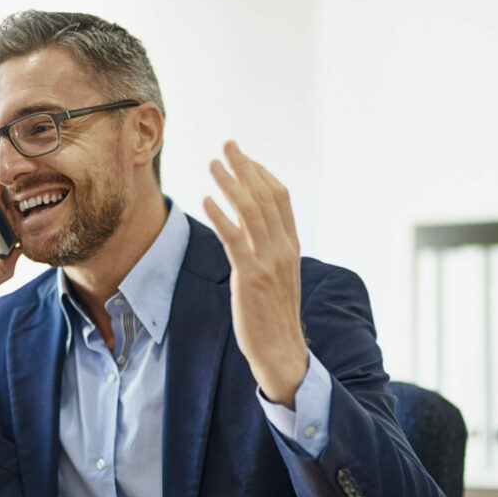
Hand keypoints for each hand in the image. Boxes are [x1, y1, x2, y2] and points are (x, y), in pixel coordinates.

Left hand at [203, 141, 308, 407]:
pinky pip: (235, 239)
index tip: (244, 157)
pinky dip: (221, 216)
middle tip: (227, 145)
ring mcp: (268, 261)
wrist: (281, 351)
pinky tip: (207, 200)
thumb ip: (269, 252)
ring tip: (213, 164)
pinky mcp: (250, 276)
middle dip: (245, 167)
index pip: (280, 198)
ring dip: (230, 183)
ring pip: (250, 211)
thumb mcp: (278, 278)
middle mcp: (283, 249)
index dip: (262, 173)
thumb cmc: (274, 317)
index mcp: (291, 246)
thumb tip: (253, 232)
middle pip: (265, 196)